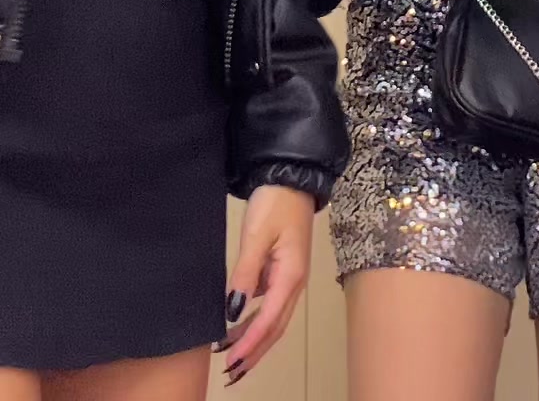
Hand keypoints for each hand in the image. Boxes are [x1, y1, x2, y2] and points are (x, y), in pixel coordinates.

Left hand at [215, 185, 314, 385]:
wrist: (291, 178)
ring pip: (274, 319)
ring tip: (232, 358)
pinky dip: (256, 321)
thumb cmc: (275, 204)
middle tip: (232, 374)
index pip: (269, 320)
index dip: (250, 344)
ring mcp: (290, 277)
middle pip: (275, 328)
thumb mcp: (256, 236)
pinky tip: (239, 326)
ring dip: (255, 341)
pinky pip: (270, 305)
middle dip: (254, 353)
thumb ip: (245, 273)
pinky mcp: (283, 270)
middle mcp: (294, 283)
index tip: (231, 362)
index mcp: (290, 276)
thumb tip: (234, 311)